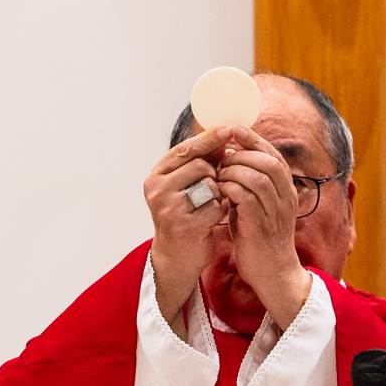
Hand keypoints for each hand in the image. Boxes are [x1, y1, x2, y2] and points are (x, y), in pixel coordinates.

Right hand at [143, 128, 233, 320]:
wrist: (176, 256)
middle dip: (214, 173)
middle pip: (200, 165)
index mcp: (156, 175)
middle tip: (213, 186)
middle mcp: (157, 189)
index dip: (209, 138)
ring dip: (217, 193)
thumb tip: (223, 134)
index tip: (230, 129)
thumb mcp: (184, 186)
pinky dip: (220, 210)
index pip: (185, 149)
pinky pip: (215, 206)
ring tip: (209, 204)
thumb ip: (198, 162)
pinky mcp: (184, 225)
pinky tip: (212, 218)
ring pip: (209, 184)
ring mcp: (168, 208)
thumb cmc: (185, 215)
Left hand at [204, 127, 309, 326]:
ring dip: (234, 171)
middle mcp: (286, 198)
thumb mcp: (259, 204)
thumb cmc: (259, 236)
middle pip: (269, 162)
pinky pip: (246, 198)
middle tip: (223, 158)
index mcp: (287, 190)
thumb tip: (229, 156)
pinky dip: (231, 189)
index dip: (253, 140)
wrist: (272, 273)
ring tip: (219, 174)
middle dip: (242, 154)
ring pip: (258, 178)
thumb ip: (250, 182)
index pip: (274, 155)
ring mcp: (275, 213)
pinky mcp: (261, 227)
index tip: (233, 130)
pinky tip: (220, 190)